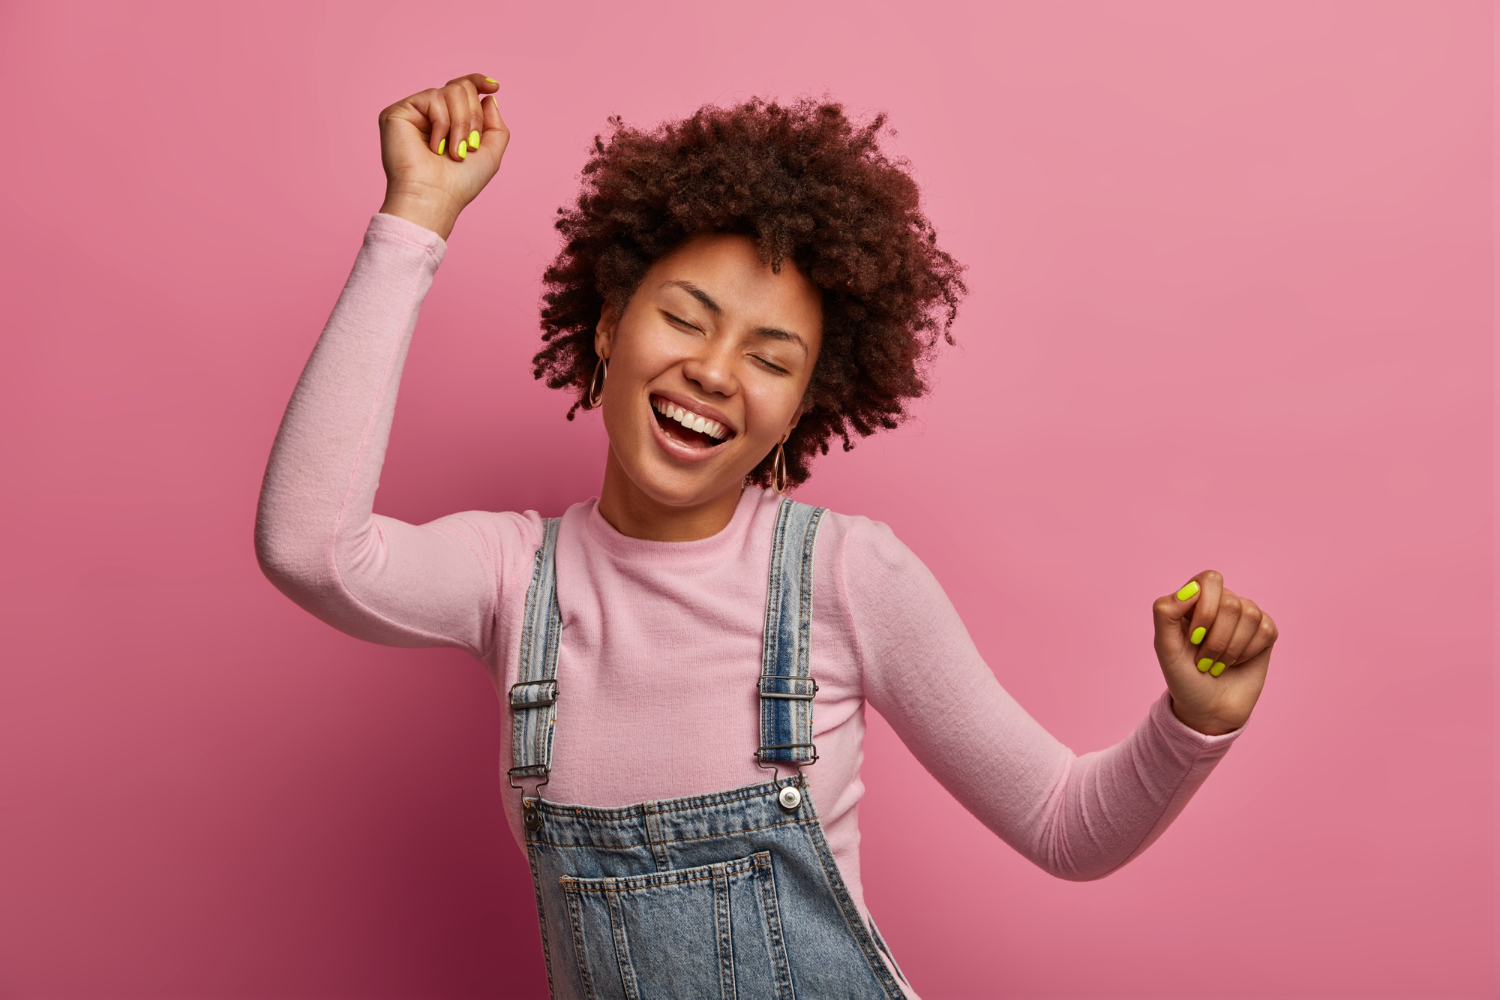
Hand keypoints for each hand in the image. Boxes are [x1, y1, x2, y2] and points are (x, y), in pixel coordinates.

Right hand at [377, 73, 509, 238]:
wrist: (434, 197)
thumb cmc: (460, 182)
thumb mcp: (489, 153)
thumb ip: (495, 124)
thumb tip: (487, 95)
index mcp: (448, 121)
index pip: (461, 88)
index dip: (477, 82)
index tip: (494, 87)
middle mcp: (429, 114)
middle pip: (461, 87)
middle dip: (473, 118)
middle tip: (468, 147)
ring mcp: (413, 112)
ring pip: (451, 90)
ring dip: (462, 124)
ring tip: (454, 152)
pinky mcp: (398, 112)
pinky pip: (433, 98)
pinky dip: (443, 124)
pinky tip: (435, 147)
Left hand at [1152, 570, 1278, 735]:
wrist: (1208, 709)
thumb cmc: (1183, 677)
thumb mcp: (1165, 647)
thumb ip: (1165, 612)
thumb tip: (1192, 588)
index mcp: (1195, 600)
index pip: (1210, 579)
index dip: (1205, 610)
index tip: (1193, 638)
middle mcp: (1221, 603)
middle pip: (1231, 602)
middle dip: (1216, 639)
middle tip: (1204, 660)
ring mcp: (1245, 617)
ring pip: (1250, 614)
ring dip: (1231, 649)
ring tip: (1218, 664)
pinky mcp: (1265, 632)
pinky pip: (1266, 629)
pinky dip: (1248, 652)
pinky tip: (1237, 663)